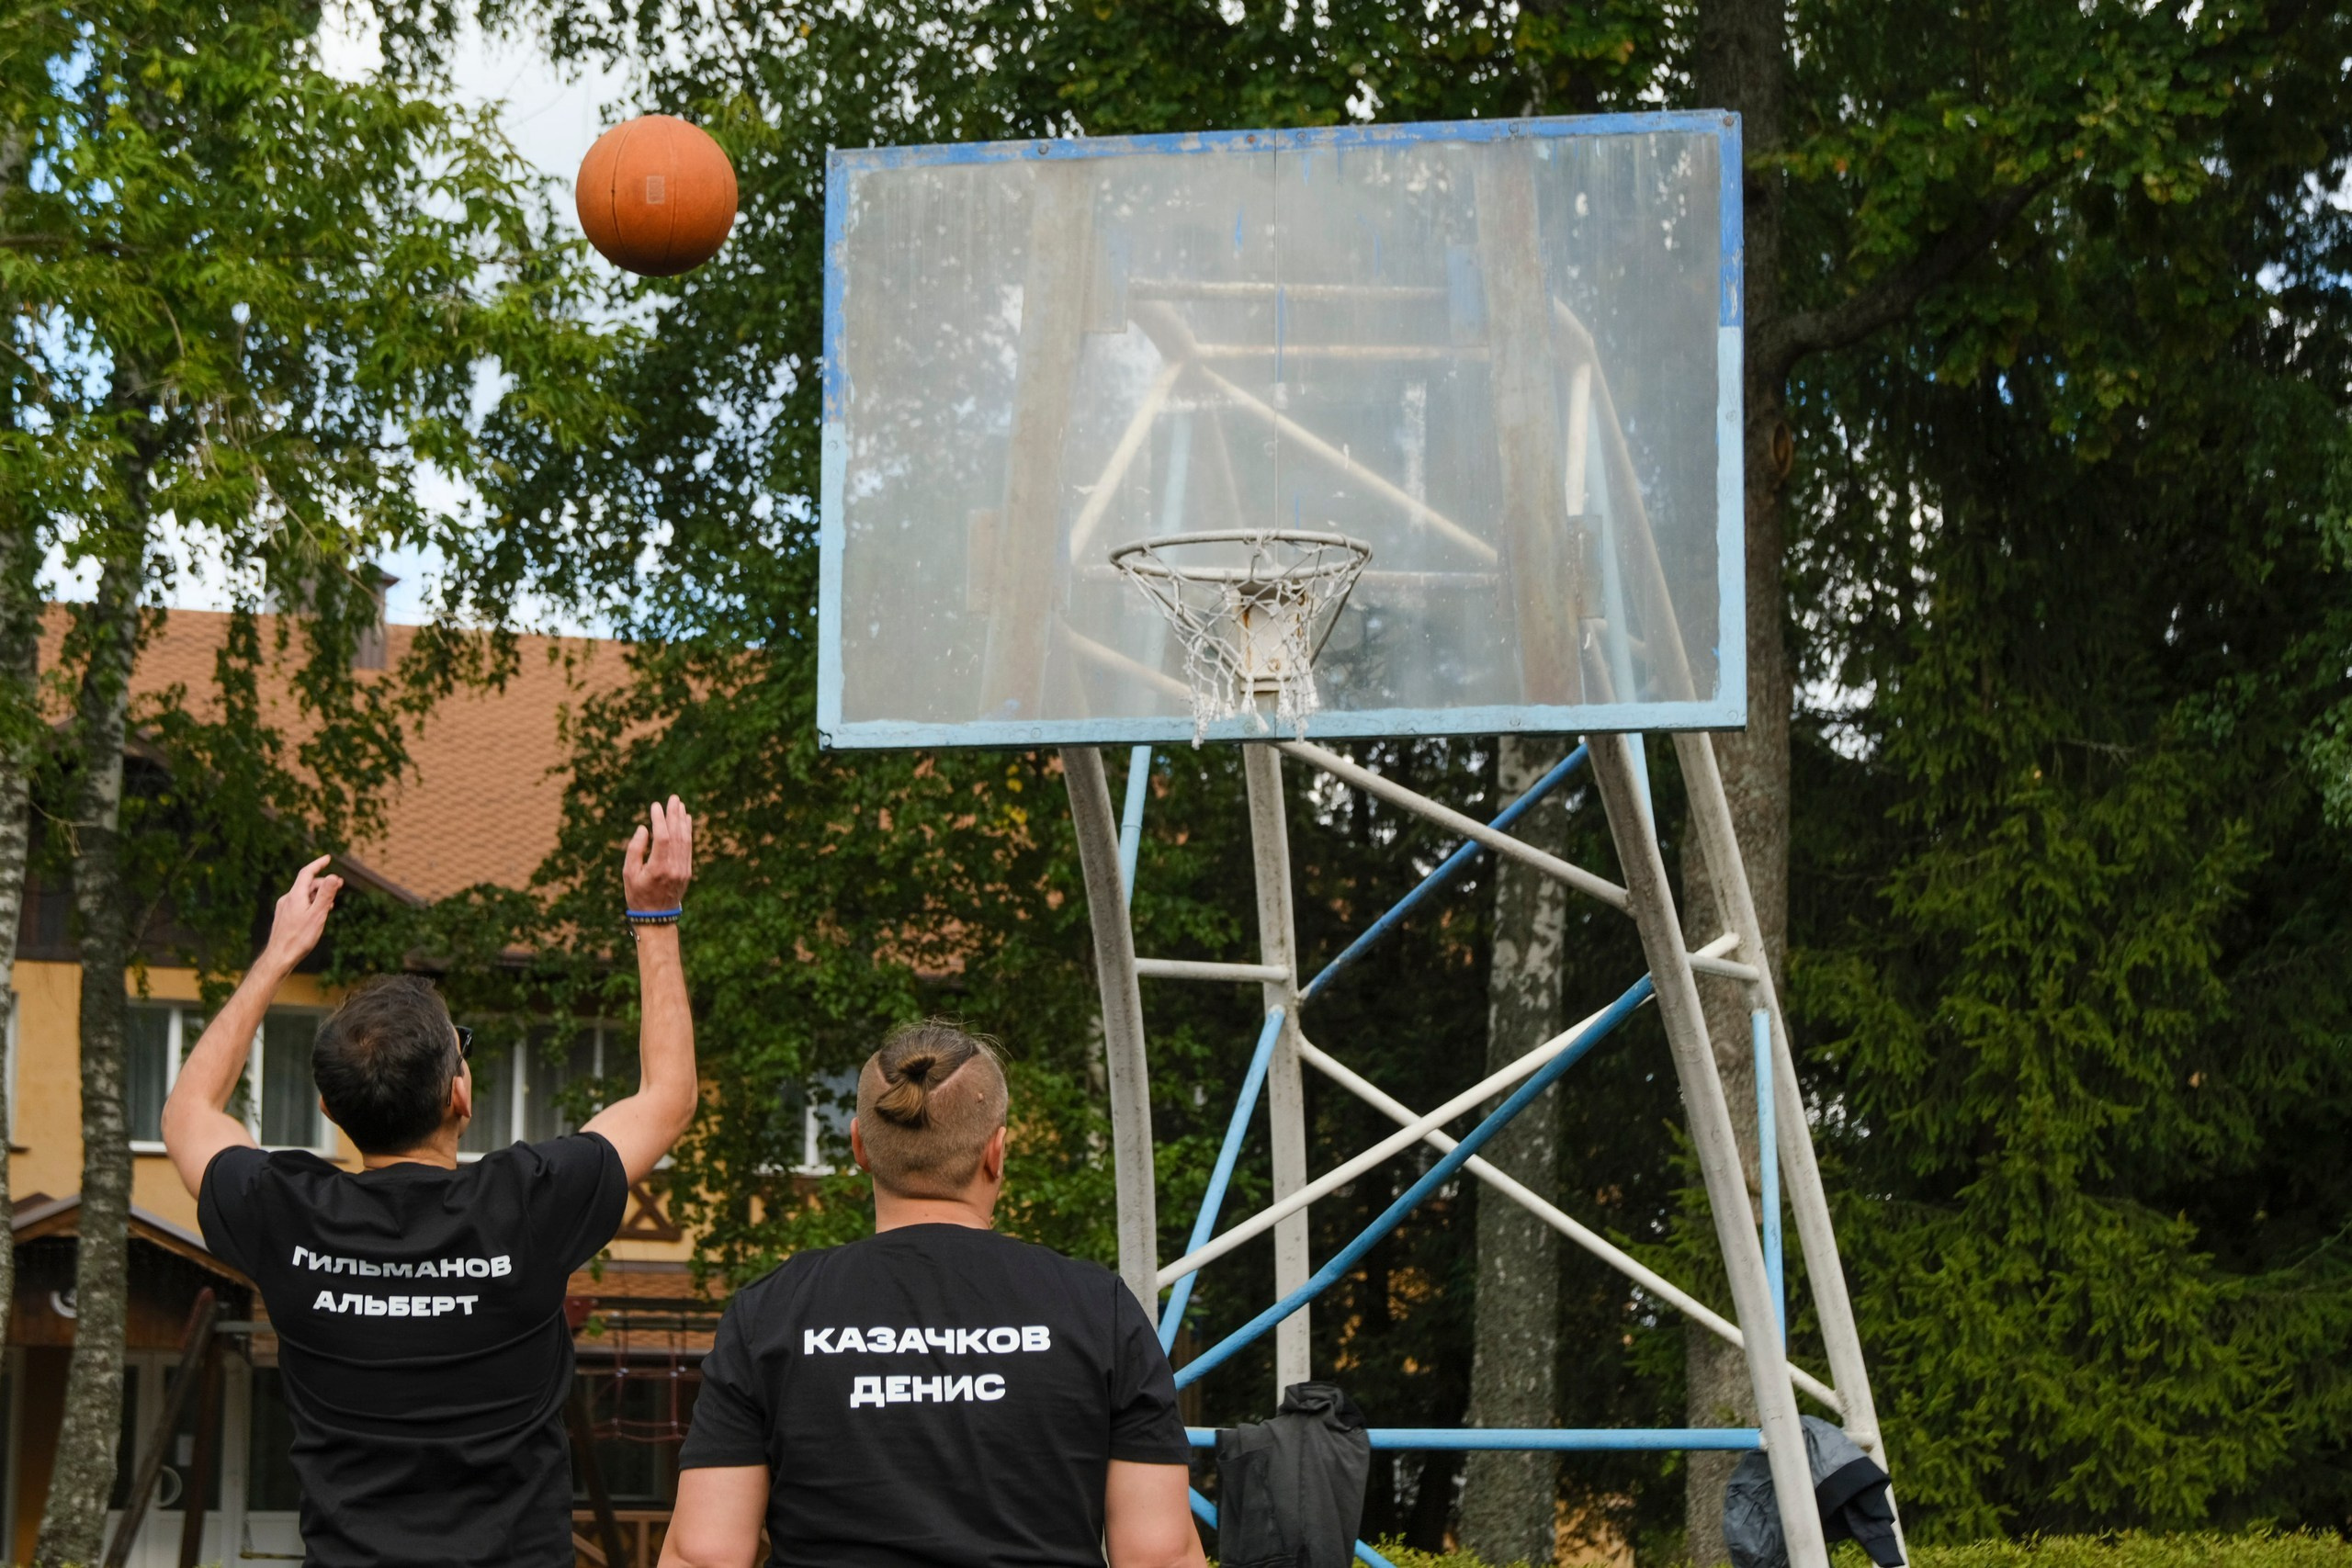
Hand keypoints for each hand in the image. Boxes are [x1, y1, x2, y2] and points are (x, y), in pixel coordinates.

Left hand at [262, 856, 341, 972]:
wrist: (279, 957)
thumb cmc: (299, 938)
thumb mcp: (317, 915)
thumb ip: (325, 895)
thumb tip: (333, 876)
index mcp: (296, 895)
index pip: (307, 873)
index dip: (318, 864)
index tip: (328, 858)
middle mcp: (288, 899)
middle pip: (307, 884)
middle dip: (323, 882)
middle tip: (340, 885)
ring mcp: (284, 908)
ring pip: (303, 894)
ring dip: (318, 894)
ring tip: (332, 903)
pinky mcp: (284, 917)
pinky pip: (299, 903)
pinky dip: (311, 903)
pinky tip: (317, 914)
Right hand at [623, 797, 693, 911]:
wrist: (656, 918)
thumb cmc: (637, 894)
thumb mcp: (628, 873)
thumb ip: (635, 849)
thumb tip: (645, 828)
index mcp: (658, 868)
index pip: (662, 837)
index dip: (660, 820)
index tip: (656, 805)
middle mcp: (674, 867)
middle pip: (677, 835)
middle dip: (675, 815)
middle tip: (674, 798)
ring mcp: (683, 870)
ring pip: (685, 840)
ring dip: (683, 821)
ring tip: (680, 806)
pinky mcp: (687, 871)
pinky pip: (689, 848)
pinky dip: (688, 833)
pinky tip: (686, 822)